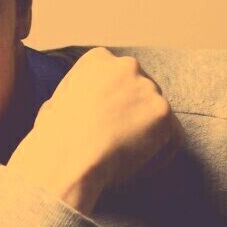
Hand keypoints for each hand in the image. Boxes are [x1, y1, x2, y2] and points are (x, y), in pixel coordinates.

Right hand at [6, 47, 182, 214]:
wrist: (67, 159)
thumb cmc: (54, 138)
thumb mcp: (57, 101)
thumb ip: (81, 95)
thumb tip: (86, 104)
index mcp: (98, 59)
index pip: (120, 79)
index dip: (114, 106)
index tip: (105, 126)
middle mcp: (127, 66)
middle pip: (142, 94)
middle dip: (134, 118)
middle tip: (117, 144)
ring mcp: (148, 88)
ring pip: (158, 116)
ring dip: (147, 137)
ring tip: (123, 159)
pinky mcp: (164, 113)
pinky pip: (172, 138)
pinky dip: (159, 156)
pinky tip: (135, 167)